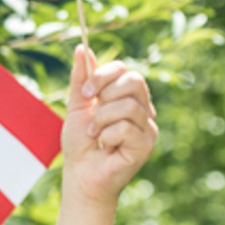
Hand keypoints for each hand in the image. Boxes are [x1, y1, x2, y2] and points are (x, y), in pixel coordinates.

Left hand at [59, 45, 156, 210]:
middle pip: (134, 81)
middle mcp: (143, 109)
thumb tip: (82, 48)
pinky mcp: (146, 145)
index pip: (125, 70)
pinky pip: (127, 127)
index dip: (104, 75)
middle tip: (91, 116)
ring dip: (103, 121)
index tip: (86, 91)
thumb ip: (80, 80)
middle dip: (105, 96)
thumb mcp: (76, 107)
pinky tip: (106, 148)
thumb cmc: (80, 145)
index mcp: (127, 96)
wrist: (80, 176)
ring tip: (96, 136)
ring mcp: (148, 127)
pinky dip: (108, 137)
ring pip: (129, 105)